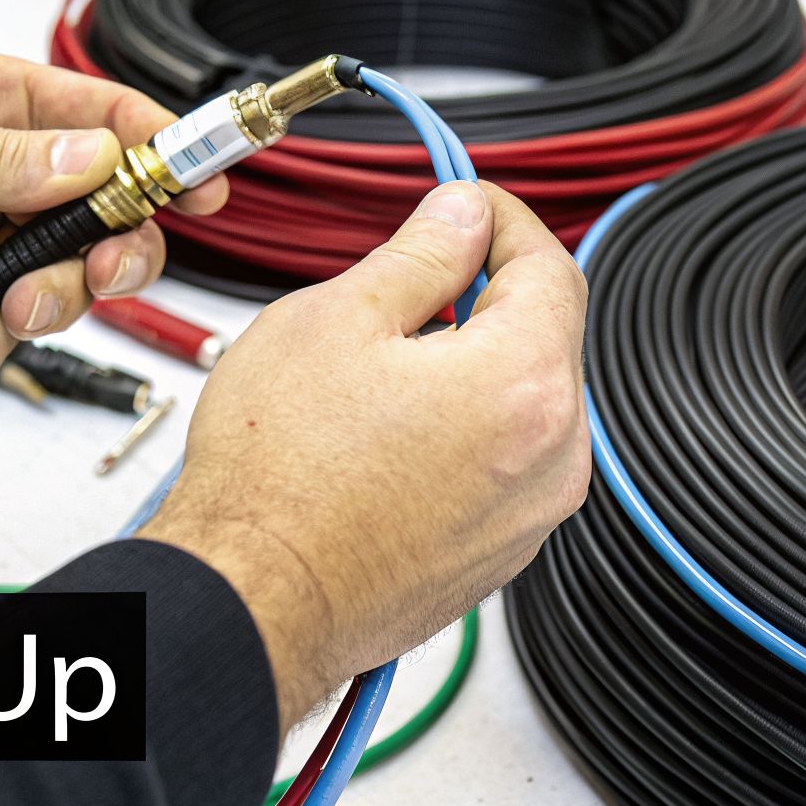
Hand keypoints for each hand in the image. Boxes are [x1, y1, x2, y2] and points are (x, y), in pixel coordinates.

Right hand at [139, 181, 589, 729]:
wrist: (253, 599)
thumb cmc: (279, 477)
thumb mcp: (338, 319)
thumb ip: (420, 255)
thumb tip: (460, 217)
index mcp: (525, 384)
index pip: (550, 267)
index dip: (503, 220)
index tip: (464, 206)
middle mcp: (552, 459)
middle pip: (544, 339)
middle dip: (483, 299)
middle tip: (406, 288)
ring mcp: (529, 518)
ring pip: (522, 405)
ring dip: (471, 370)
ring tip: (380, 375)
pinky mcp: (498, 557)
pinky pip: (502, 467)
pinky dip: (463, 435)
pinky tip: (386, 437)